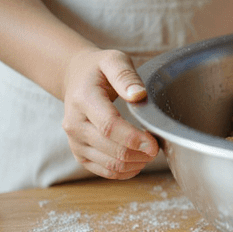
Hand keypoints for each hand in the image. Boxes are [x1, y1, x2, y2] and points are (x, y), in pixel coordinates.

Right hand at [61, 48, 158, 179]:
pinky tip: (139, 161)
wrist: (75, 78)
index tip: (154, 144)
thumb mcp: (113, 60)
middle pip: (112, 149)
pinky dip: (125, 171)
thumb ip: (125, 76)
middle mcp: (74, 124)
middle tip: (158, 147)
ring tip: (151, 152)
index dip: (134, 138)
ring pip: (110, 164)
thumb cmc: (98, 69)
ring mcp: (75, 142)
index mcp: (83, 100)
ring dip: (136, 163)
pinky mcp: (80, 154)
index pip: (109, 126)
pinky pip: (105, 171)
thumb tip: (138, 95)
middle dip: (140, 153)